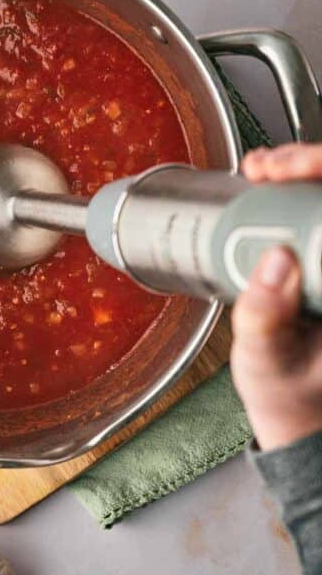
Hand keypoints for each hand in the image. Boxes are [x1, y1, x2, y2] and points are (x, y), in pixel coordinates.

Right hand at [231, 143, 321, 450]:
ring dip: (301, 170)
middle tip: (265, 169)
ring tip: (258, 172)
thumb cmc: (292, 393)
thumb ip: (266, 320)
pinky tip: (267, 182)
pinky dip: (295, 185)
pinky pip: (318, 207)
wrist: (297, 411)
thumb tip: (274, 262)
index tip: (285, 175)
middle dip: (310, 163)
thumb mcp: (268, 364)